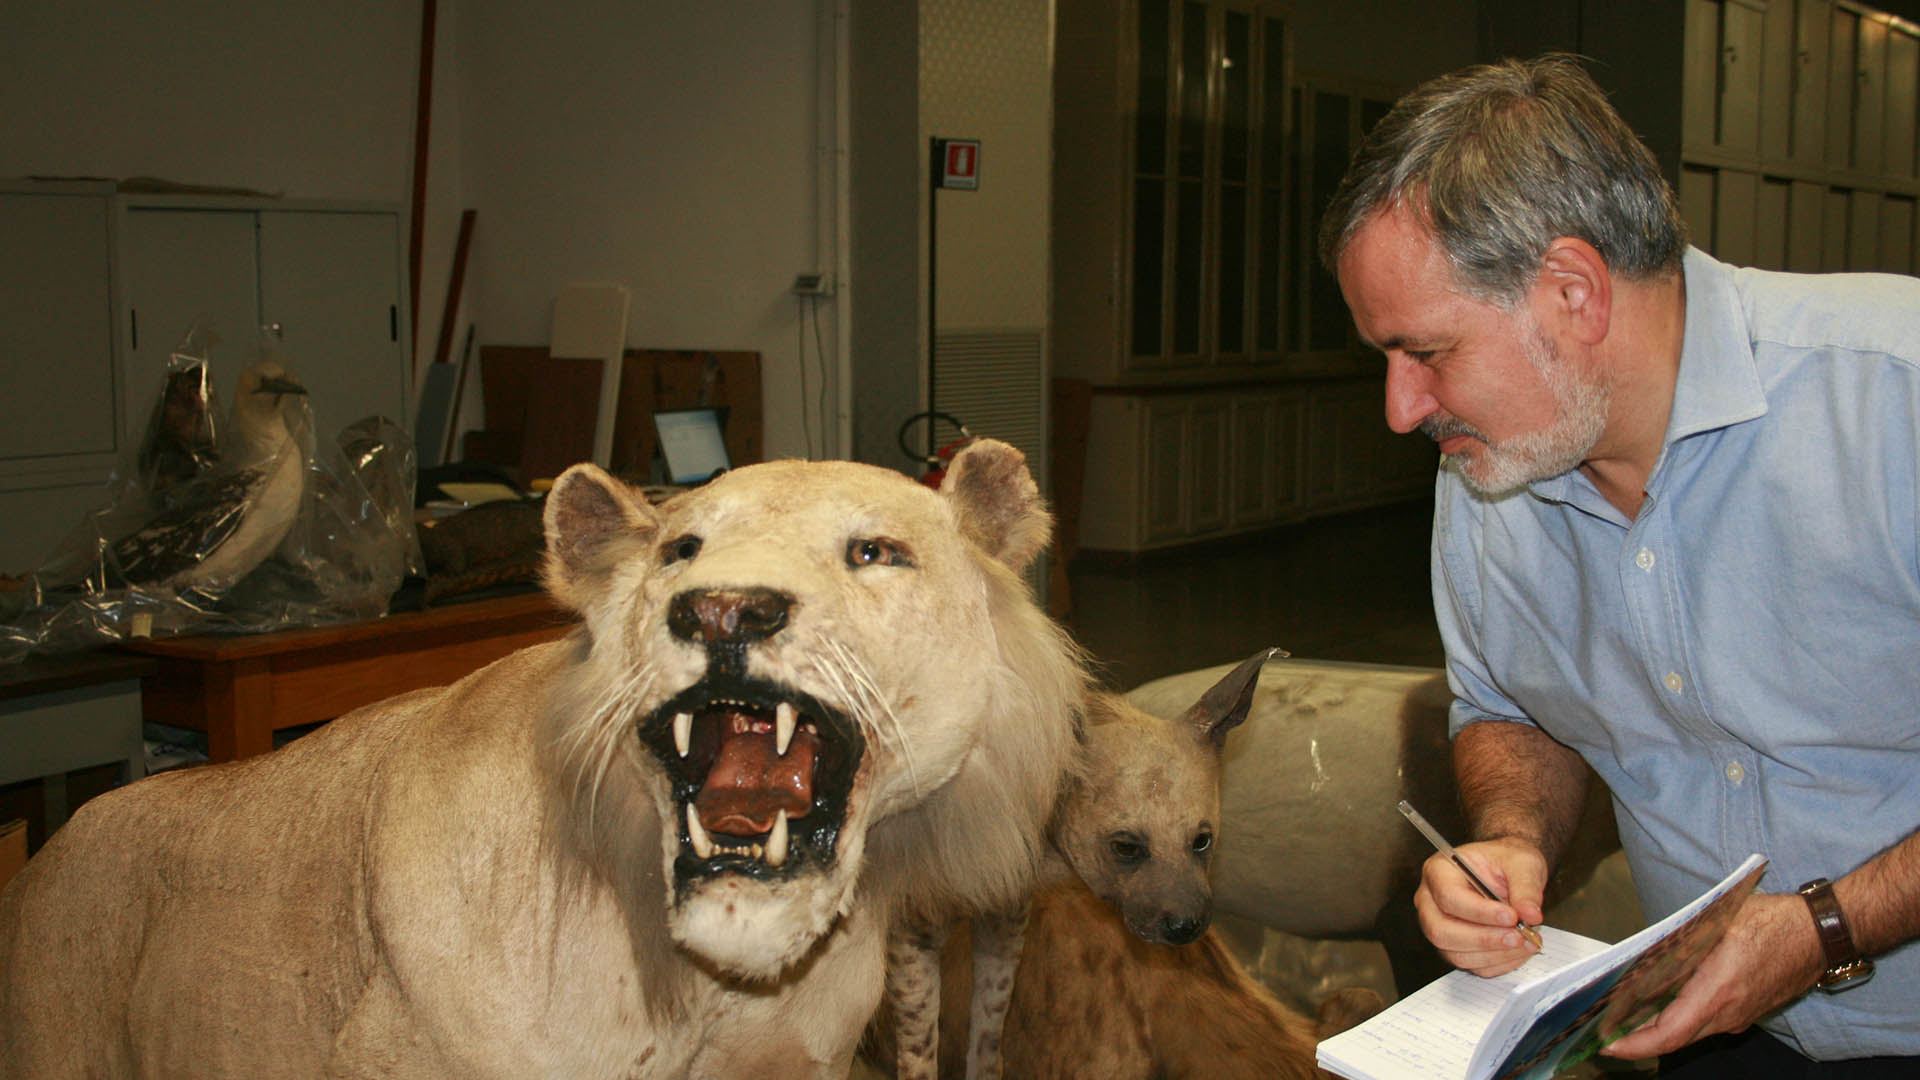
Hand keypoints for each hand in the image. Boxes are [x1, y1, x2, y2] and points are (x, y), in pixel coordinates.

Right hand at [1412, 836, 1548, 976]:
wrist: (1509, 871)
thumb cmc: (1507, 861)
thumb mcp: (1522, 862)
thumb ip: (1526, 886)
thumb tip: (1531, 915)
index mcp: (1439, 871)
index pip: (1449, 897)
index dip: (1480, 912)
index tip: (1512, 916)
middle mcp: (1431, 901)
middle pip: (1441, 931)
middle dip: (1483, 939)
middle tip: (1518, 936)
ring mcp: (1439, 926)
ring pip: (1455, 953)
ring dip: (1494, 954)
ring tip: (1525, 942)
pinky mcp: (1454, 946)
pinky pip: (1471, 965)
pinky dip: (1498, 963)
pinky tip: (1519, 951)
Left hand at [1600, 892, 1823, 1059]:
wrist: (1819, 934)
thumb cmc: (1773, 922)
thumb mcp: (1717, 923)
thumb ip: (1679, 943)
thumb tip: (1642, 957)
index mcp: (1719, 991)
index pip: (1671, 1032)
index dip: (1637, 1044)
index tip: (1609, 1046)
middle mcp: (1729, 1012)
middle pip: (1675, 1038)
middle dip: (1638, 1040)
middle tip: (1603, 1032)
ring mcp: (1739, 1016)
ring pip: (1690, 1032)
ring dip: (1657, 1030)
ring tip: (1621, 1020)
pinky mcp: (1745, 1012)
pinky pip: (1705, 1023)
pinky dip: (1678, 1020)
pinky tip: (1658, 1007)